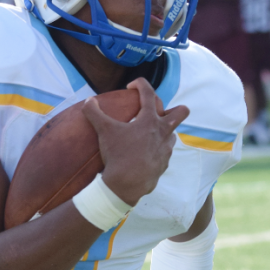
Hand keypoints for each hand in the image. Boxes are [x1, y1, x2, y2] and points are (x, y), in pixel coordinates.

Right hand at [82, 77, 188, 205]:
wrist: (127, 184)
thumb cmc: (117, 155)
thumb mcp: (104, 131)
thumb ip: (95, 113)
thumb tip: (88, 100)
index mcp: (150, 120)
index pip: (149, 93)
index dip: (140, 84)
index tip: (131, 86)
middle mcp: (163, 132)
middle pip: (181, 112)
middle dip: (172, 108)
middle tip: (155, 112)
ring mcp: (167, 148)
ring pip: (172, 133)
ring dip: (162, 130)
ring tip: (147, 134)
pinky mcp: (165, 162)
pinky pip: (165, 151)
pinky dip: (156, 148)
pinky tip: (144, 152)